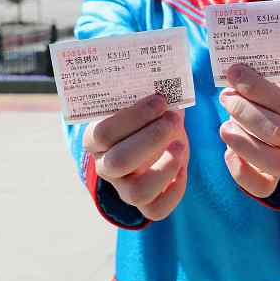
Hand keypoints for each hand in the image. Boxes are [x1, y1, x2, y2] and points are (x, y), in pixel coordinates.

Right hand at [83, 94, 188, 220]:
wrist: (155, 136)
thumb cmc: (148, 114)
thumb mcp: (143, 100)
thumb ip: (145, 90)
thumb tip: (162, 70)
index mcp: (95, 139)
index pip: (102, 133)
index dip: (133, 117)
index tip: (160, 100)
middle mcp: (105, 166)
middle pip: (119, 162)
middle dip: (151, 138)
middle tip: (173, 118)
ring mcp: (124, 188)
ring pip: (136, 192)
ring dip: (165, 166)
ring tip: (181, 144)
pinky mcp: (147, 203)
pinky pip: (157, 210)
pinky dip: (175, 190)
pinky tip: (184, 167)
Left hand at [219, 64, 279, 197]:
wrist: (264, 120)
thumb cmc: (260, 99)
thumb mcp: (263, 84)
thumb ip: (253, 78)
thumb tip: (234, 70)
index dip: (257, 88)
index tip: (234, 73)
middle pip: (277, 131)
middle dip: (245, 113)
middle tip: (226, 98)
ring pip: (274, 161)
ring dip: (243, 143)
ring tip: (224, 127)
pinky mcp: (271, 179)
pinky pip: (262, 187)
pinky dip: (242, 172)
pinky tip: (228, 153)